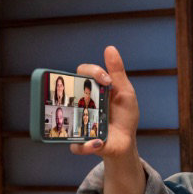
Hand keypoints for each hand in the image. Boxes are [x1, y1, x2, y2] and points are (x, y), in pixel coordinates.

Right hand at [70, 45, 138, 159]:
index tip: (107, 80)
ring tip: (95, 123)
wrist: (126, 142)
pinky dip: (85, 146)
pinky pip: (75, 145)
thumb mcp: (125, 93)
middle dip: (74, 93)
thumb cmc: (124, 116)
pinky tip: (97, 141)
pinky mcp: (82, 142)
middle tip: (91, 99)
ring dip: (78, 121)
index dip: (92, 72)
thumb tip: (109, 48)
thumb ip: (118, 72)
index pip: (82, 72)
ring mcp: (78, 122)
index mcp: (91, 90)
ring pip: (66, 119)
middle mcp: (80, 104)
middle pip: (67, 92)